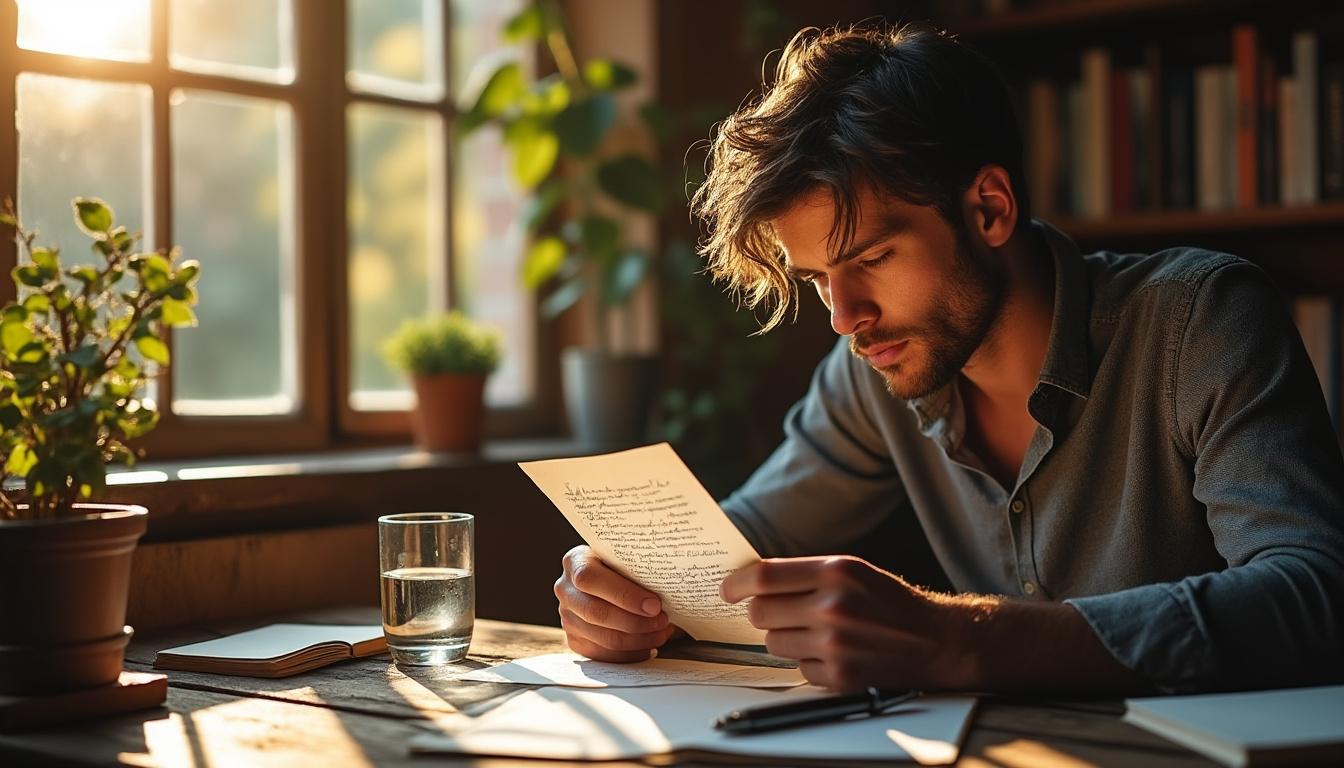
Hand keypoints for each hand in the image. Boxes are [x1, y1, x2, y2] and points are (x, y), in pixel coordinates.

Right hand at [555, 545, 680, 661]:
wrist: (608, 579)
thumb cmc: (623, 566)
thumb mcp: (626, 558)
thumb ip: (636, 568)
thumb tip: (670, 586)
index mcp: (575, 561)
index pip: (590, 578)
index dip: (623, 594)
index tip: (654, 605)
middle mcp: (565, 590)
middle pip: (596, 613)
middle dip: (635, 621)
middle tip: (662, 621)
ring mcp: (567, 617)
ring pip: (603, 637)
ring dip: (638, 639)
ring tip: (660, 633)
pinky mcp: (575, 639)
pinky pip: (603, 655)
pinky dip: (630, 653)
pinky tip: (648, 645)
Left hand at [720, 556, 974, 690]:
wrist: (937, 640)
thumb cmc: (890, 601)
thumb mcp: (851, 570)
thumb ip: (805, 573)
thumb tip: (753, 580)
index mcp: (835, 571)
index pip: (764, 576)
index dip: (737, 583)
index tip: (728, 589)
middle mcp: (833, 607)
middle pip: (760, 612)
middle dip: (761, 612)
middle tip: (777, 611)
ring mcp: (835, 645)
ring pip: (773, 642)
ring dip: (785, 637)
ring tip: (814, 631)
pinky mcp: (840, 676)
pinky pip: (798, 668)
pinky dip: (808, 662)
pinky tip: (834, 652)